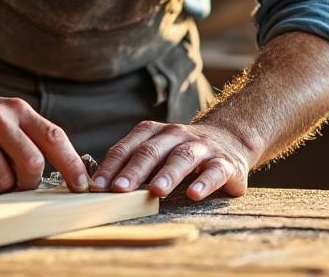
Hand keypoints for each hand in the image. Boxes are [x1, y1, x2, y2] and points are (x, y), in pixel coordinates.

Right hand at [0, 89, 89, 197]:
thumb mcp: (8, 117)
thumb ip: (31, 138)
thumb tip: (64, 174)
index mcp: (18, 110)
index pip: (54, 138)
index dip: (72, 164)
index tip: (82, 186)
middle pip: (31, 164)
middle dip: (29, 183)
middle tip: (19, 183)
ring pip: (4, 181)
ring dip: (2, 189)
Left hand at [91, 121, 253, 200]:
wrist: (232, 139)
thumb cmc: (184, 152)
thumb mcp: (159, 151)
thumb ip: (134, 164)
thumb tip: (97, 186)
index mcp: (156, 133)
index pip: (130, 147)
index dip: (112, 166)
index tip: (97, 186)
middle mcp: (178, 135)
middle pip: (152, 150)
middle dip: (134, 171)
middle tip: (118, 190)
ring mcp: (202, 147)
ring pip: (183, 157)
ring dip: (168, 174)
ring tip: (156, 191)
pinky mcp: (225, 163)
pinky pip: (214, 172)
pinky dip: (205, 182)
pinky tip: (195, 194)